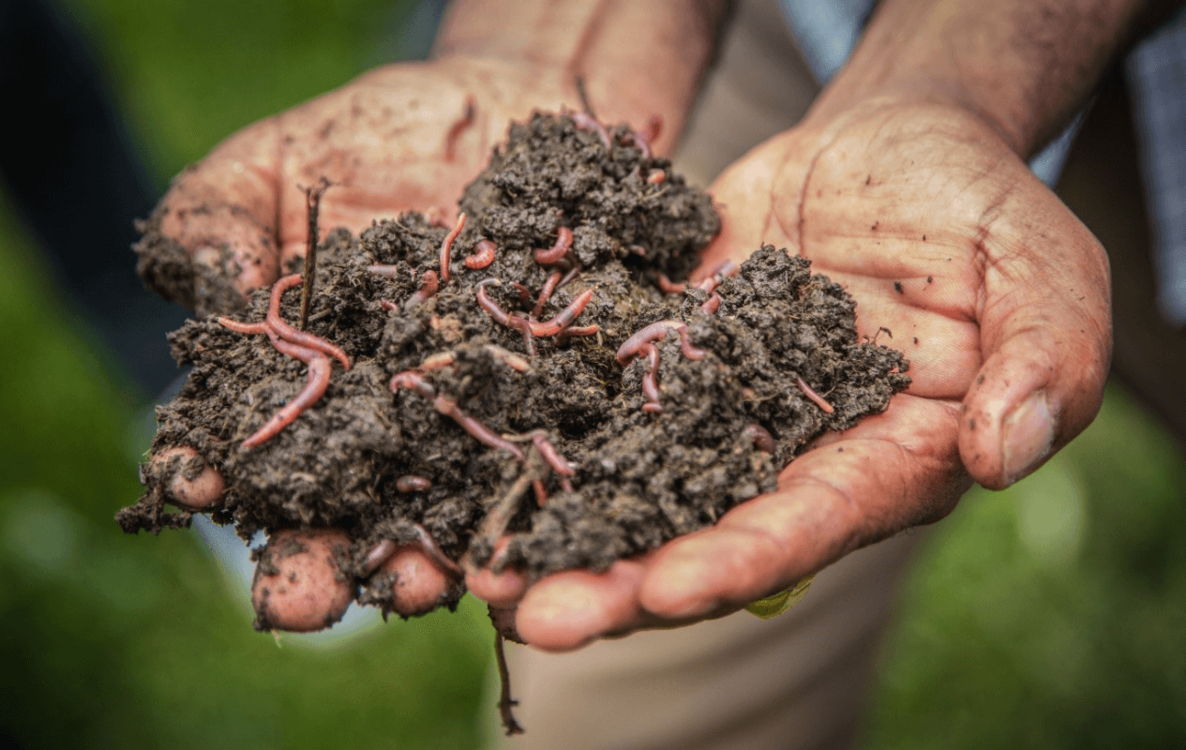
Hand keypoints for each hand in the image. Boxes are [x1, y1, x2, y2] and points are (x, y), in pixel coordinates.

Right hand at [147, 55, 590, 622]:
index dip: (216, 469)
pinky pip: (541, 469)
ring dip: (424, 561)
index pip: (243, 445)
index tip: (199, 488)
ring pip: (442, 514)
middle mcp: (380, 428)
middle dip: (318, 561)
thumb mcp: (274, 165)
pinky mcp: (550, 415)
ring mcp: (469, 429)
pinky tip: (522, 540)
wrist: (514, 115)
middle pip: (342, 510)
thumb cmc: (376, 138)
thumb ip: (216, 226)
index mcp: (297, 386)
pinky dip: (531, 507)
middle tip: (298, 602)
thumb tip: (213, 305)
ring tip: (416, 587)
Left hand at [469, 98, 1110, 649]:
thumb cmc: (979, 208)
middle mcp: (792, 456)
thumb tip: (1004, 454)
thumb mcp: (1042, 269)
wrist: (888, 149)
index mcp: (886, 459)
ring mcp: (719, 410)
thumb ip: (1042, 357)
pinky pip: (604, 400)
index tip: (666, 589)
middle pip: (704, 530)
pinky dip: (546, 433)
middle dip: (622, 578)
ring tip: (480, 566)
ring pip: (637, 484)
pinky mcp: (667, 359)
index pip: (813, 524)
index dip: (742, 560)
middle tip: (535, 613)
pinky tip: (476, 456)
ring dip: (564, 526)